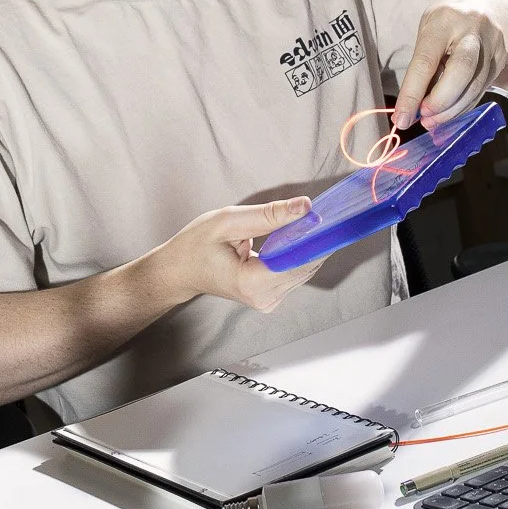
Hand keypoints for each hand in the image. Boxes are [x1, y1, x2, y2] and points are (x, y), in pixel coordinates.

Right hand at [156, 199, 315, 311]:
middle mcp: (264, 298)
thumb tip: (305, 207)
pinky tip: (288, 237)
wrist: (180, 271)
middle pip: (306, 265)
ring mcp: (269, 301)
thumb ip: (269, 215)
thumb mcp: (228, 221)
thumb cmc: (196, 245)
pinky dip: (296, 252)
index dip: (316, 237)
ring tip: (296, 222)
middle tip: (313, 211)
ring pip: (304, 269)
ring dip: (305, 244)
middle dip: (312, 237)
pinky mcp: (272, 297)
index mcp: (251, 283)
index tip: (327, 215)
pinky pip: (295, 272)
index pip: (299, 260)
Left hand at [392, 0, 507, 132]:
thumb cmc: (449, 18)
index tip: (401, 118)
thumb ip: (423, 62)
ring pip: (474, 87)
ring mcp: (492, 46)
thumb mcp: (429, 28)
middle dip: (440, 102)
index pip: (426, 61)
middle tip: (423, 118)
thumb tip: (412, 105)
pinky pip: (481, 90)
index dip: (412, 92)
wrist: (491, 3)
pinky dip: (462, 106)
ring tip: (431, 121)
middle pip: (461, 72)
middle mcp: (473, 31)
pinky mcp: (501, 61)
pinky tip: (449, 112)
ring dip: (451, 111)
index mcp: (445, 20)